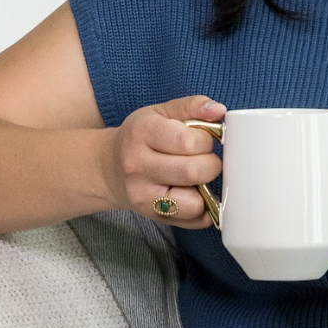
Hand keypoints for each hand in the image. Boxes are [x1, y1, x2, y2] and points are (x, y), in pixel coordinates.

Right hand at [109, 95, 224, 228]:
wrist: (108, 168)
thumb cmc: (141, 137)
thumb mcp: (161, 112)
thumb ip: (192, 106)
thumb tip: (219, 111)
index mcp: (142, 133)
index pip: (188, 141)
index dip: (206, 140)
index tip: (203, 140)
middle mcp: (138, 167)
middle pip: (193, 172)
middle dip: (211, 164)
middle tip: (205, 159)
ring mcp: (144, 197)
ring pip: (194, 203)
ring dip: (206, 190)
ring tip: (198, 178)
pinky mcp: (153, 218)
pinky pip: (194, 221)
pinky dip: (204, 209)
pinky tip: (194, 194)